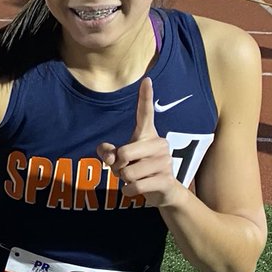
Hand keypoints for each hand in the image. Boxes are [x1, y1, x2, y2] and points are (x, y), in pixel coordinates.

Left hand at [96, 78, 181, 207]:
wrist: (163, 193)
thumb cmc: (139, 171)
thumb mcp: (120, 161)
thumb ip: (108, 153)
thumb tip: (105, 151)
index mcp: (148, 136)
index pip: (145, 113)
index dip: (145, 97)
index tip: (146, 79)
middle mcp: (160, 144)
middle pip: (124, 153)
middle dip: (117, 167)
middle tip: (126, 170)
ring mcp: (166, 162)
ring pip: (127, 172)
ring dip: (124, 180)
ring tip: (135, 179)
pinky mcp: (166, 179)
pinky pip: (134, 186)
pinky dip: (128, 191)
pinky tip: (136, 190)